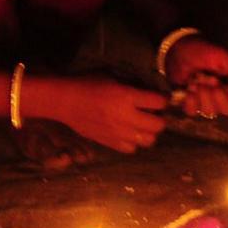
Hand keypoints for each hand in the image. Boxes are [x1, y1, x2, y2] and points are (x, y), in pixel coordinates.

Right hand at [53, 76, 168, 153]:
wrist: (65, 101)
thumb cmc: (87, 84)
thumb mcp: (112, 78)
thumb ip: (132, 86)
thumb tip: (150, 92)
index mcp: (127, 97)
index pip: (159, 102)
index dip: (162, 99)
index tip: (159, 98)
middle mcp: (126, 117)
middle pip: (158, 125)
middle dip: (160, 118)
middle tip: (153, 113)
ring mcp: (118, 133)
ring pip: (148, 140)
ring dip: (149, 132)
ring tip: (142, 125)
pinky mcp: (110, 143)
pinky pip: (131, 149)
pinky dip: (133, 142)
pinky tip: (128, 133)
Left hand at [165, 37, 227, 119]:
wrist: (180, 48)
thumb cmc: (205, 51)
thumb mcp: (225, 57)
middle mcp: (222, 97)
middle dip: (220, 96)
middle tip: (212, 80)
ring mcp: (206, 101)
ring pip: (210, 111)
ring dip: (203, 95)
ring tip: (198, 78)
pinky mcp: (190, 103)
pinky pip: (192, 111)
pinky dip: (190, 100)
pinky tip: (189, 88)